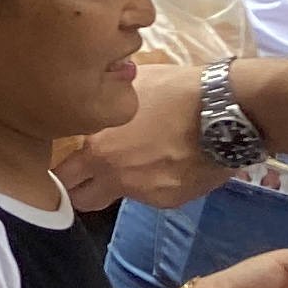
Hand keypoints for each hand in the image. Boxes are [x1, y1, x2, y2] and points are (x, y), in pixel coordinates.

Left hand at [64, 62, 228, 212]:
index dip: (61, 173)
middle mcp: (117, 178)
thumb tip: (101, 98)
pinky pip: (154, 194)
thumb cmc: (177, 90)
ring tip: (146, 156)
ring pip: (122, 196)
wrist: (226, 112)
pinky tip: (172, 159)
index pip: (62, 176)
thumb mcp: (132, 86)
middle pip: (83, 201)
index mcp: (99, 150)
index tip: (68, 166)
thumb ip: (108, 104)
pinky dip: (157, 182)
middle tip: (92, 176)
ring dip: (124, 182)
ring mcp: (146, 194)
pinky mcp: (173, 200)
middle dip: (82, 191)